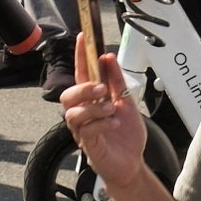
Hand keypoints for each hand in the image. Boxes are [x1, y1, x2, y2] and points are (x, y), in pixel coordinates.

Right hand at [58, 52, 153, 188]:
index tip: (82, 37)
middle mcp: (82, 114)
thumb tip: (108, 57)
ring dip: (94, 108)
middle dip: (83, 88)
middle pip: (68, 94)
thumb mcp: (127, 102)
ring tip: (111, 109)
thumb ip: (117, 81)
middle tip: (102, 89)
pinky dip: (101, 124)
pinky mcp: (87, 145)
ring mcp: (82, 130)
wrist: (132, 163)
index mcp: (91, 101)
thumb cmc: (126, 135)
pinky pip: (85, 131)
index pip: (82, 74)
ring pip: (73, 113)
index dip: (80, 56)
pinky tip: (113, 124)